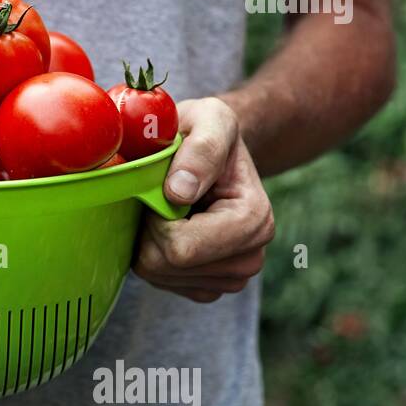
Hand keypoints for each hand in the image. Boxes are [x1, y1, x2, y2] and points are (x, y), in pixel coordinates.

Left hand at [133, 97, 274, 302]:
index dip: (156, 218)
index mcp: (254, 220)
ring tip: (168, 210)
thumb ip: (201, 148)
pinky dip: (155, 255)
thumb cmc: (207, 131)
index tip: (163, 189)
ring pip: (161, 277)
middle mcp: (250, 257)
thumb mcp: (209, 119)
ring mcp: (231, 277)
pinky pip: (162, 284)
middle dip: (151, 231)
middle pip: (168, 267)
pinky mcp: (210, 287)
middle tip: (161, 199)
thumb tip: (180, 192)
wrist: (213, 149)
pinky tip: (168, 229)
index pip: (181, 249)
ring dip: (150, 242)